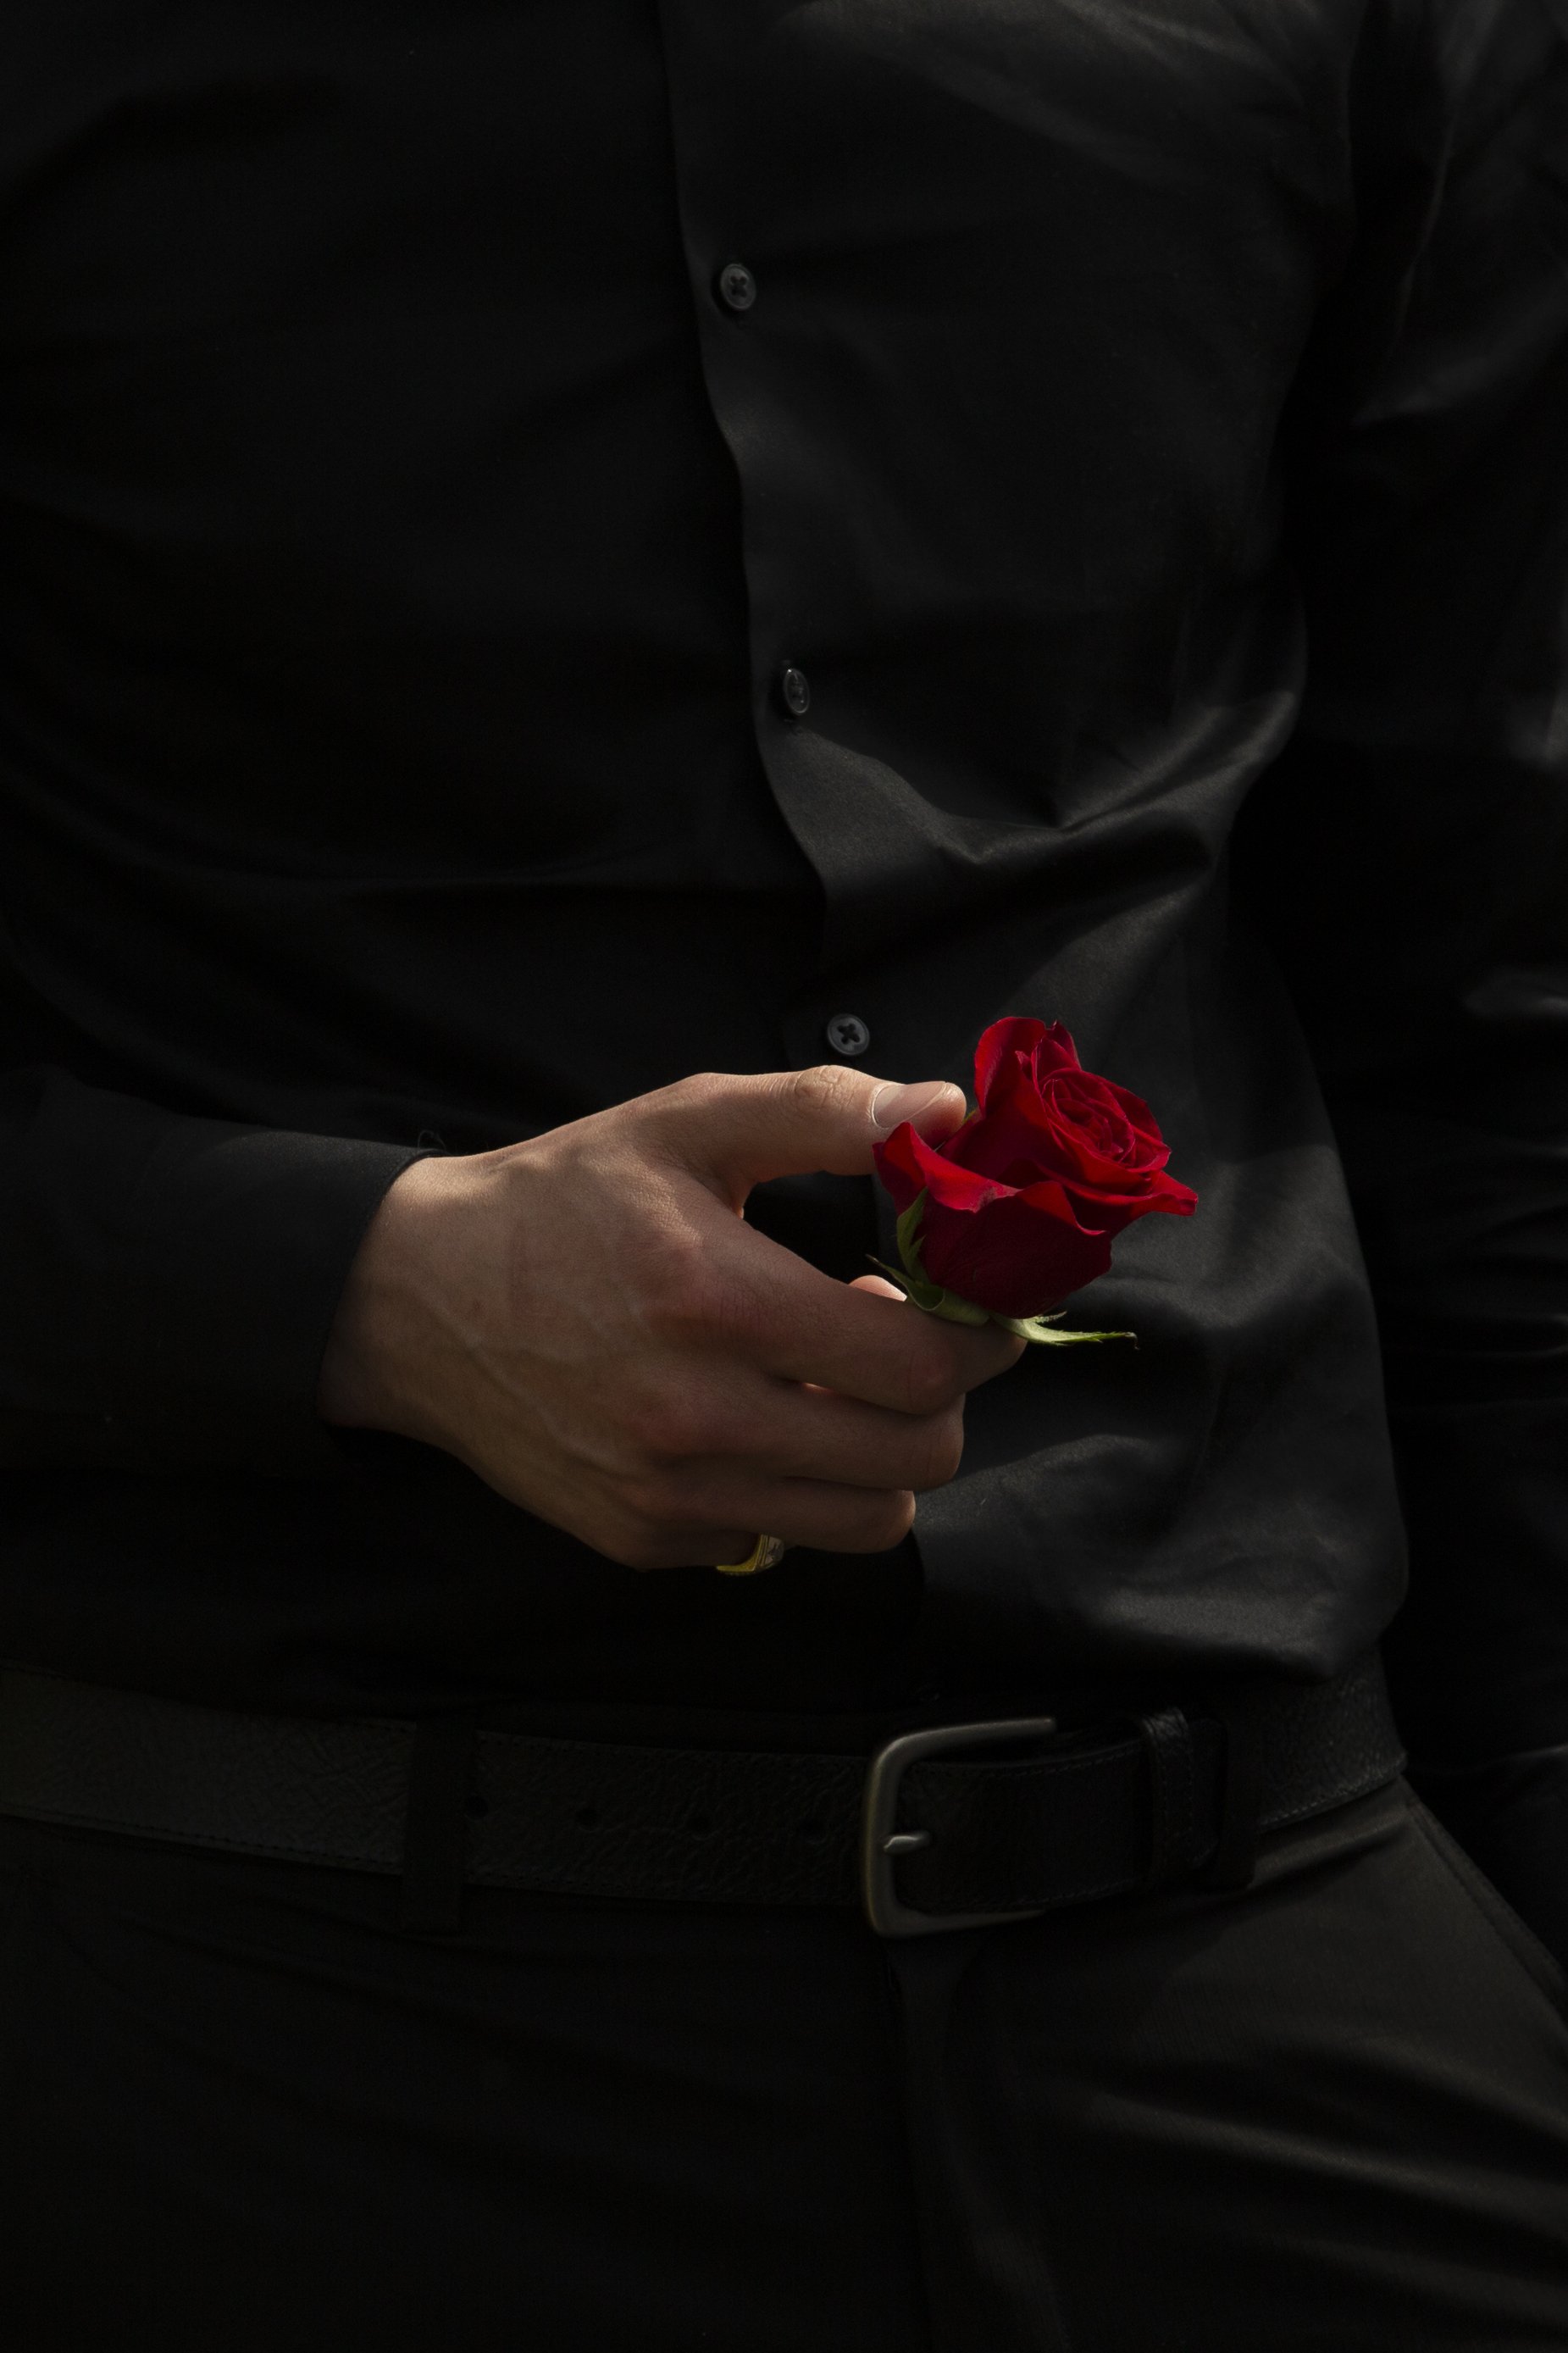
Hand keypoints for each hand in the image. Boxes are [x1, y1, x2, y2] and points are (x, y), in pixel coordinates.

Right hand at [318, 1065, 1024, 1568]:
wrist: (415, 1301)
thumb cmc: (560, 1201)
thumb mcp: (685, 1122)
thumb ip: (821, 1112)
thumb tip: (942, 1112)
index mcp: (716, 1300)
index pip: (919, 1365)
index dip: (978, 1339)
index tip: (976, 1309)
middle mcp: (696, 1415)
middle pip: (916, 1454)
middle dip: (941, 1397)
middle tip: (903, 1342)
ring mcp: (669, 1493)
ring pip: (869, 1519)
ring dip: (884, 1454)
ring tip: (838, 1388)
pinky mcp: (644, 1538)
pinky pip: (783, 1537)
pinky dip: (801, 1489)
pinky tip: (758, 1420)